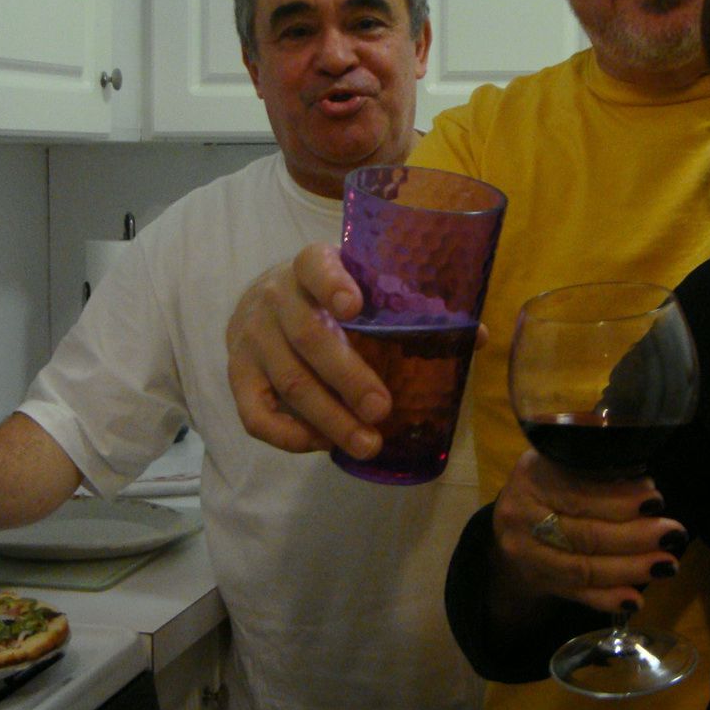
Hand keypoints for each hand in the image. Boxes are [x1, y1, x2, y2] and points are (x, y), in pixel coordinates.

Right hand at [226, 242, 387, 457]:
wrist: (263, 300)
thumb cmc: (327, 295)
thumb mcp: (358, 281)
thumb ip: (404, 303)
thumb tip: (472, 337)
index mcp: (309, 265)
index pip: (315, 266)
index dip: (333, 284)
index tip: (355, 307)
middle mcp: (275, 297)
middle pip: (309, 339)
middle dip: (349, 378)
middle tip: (382, 409)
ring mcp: (251, 338)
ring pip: (290, 383)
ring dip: (330, 419)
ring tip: (368, 443)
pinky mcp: (237, 374)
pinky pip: (255, 415)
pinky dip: (290, 436)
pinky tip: (324, 443)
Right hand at [490, 447, 687, 615]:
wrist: (514, 521)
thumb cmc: (552, 484)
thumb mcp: (564, 464)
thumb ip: (597, 474)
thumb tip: (646, 488)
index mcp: (532, 477)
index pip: (577, 493)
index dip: (618, 500)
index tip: (655, 501)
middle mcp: (520, 517)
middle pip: (582, 534)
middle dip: (633, 536)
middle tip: (673, 534)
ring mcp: (526, 554)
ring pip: (581, 568)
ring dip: (628, 569)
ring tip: (666, 565)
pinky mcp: (537, 581)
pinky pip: (575, 594)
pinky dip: (607, 599)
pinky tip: (635, 600)